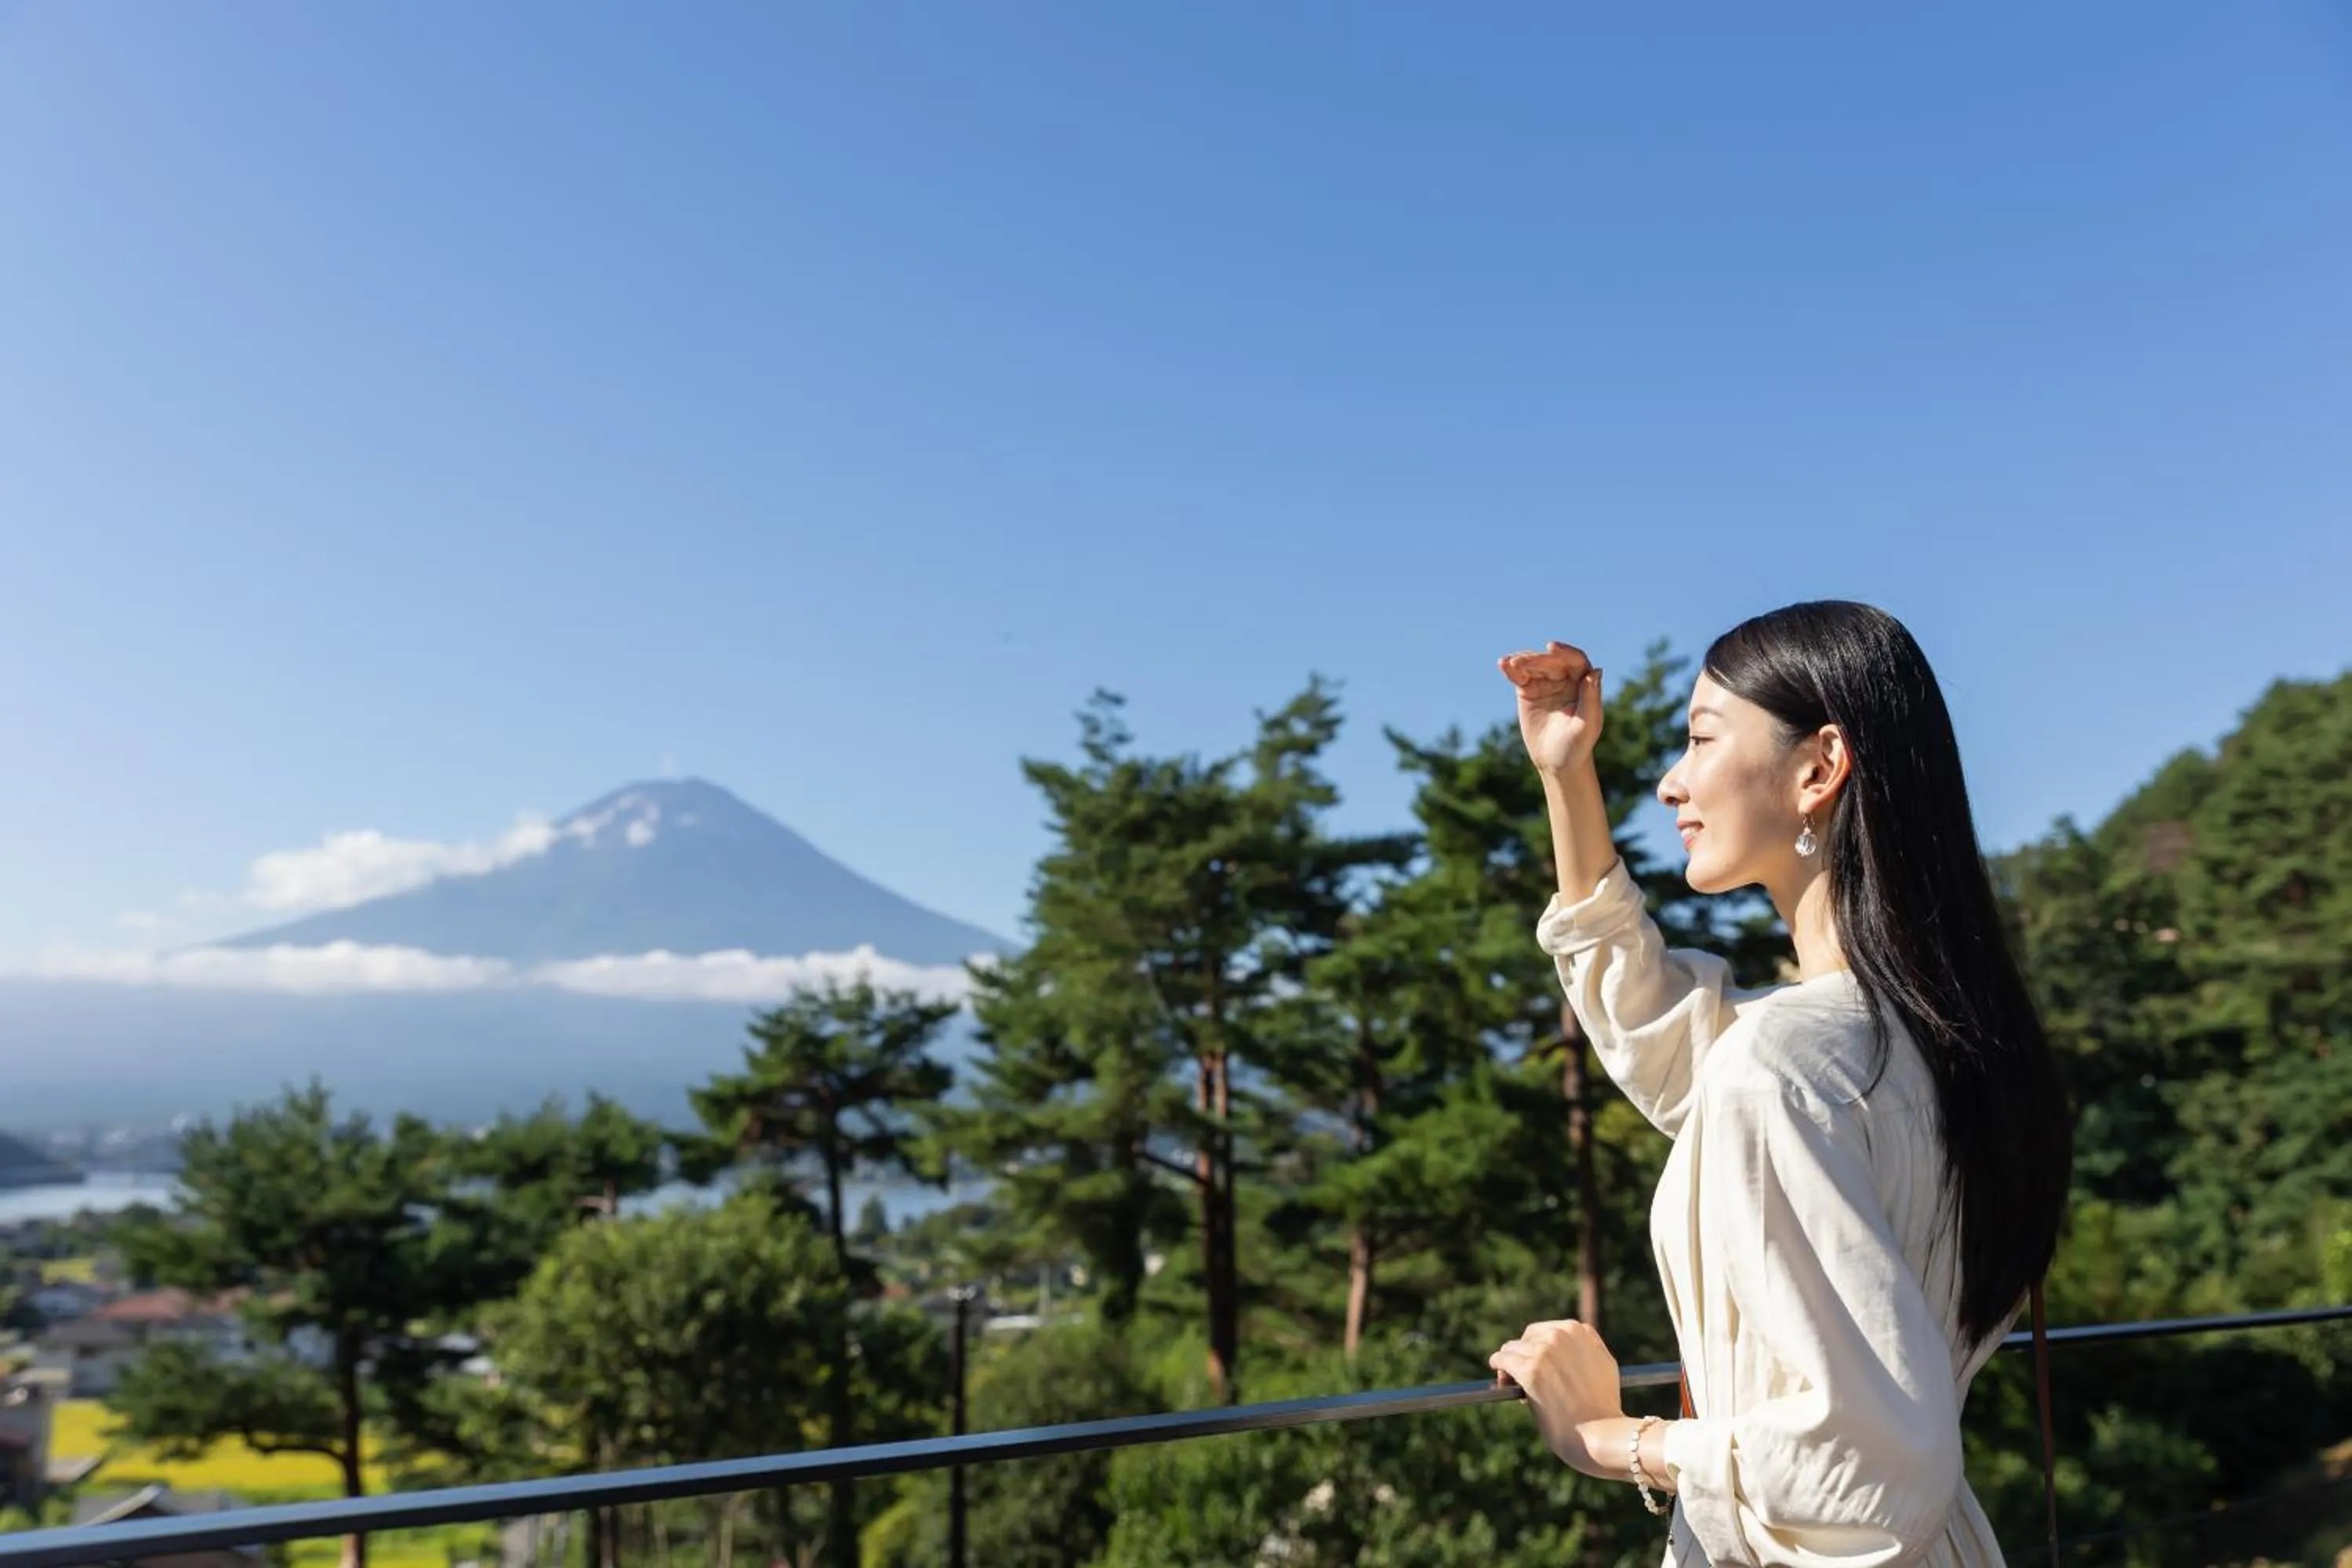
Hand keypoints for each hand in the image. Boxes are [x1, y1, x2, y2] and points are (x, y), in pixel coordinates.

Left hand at [1489, 1318, 1626, 1475]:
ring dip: (1509, 1365)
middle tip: (1519, 1375)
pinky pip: (1502, 1360)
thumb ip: (1586, 1350)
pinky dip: (1498, 1366)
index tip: (1536, 1362)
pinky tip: (1501, 1377)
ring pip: (1512, 1349)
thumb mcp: (1604, 1366)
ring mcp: (1544, 1352)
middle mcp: (1560, 1335)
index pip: (1547, 1332)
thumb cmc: (1603, 1408)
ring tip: (1511, 1383)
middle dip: (1523, 1354)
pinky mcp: (1530, 1371)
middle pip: (1528, 1338)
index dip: (1538, 1348)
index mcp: (1578, 1331)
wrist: (1601, 1433)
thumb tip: (1566, 1350)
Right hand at [1498, 641, 1603, 778]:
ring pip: (1534, 665)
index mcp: (1584, 684)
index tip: (1551, 647)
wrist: (1557, 762)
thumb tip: (1595, 671)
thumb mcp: (1587, 725)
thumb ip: (1591, 698)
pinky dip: (1511, 669)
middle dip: (1536, 660)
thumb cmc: (1577, 746)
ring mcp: (1546, 683)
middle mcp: (1566, 679)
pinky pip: (1519, 676)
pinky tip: (1503, 664)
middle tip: (1519, 664)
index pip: (1576, 661)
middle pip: (1551, 661)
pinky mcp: (1528, 690)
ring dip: (1522, 661)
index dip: (1565, 652)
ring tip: (1509, 664)